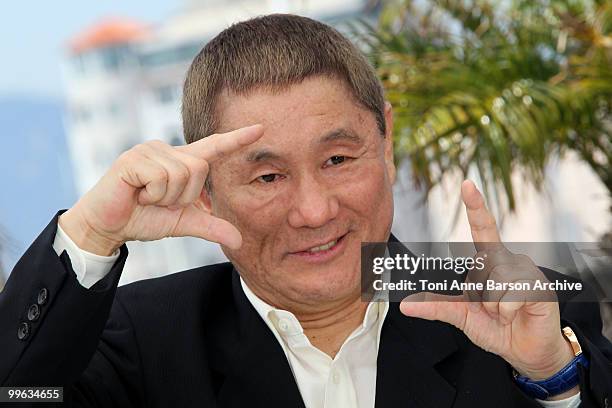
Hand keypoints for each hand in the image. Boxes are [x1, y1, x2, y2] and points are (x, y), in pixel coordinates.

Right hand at [59, 124, 263, 254]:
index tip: (261, 128)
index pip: (214, 147)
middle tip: (159, 201)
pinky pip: (161, 178)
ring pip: (182, 174)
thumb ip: (210, 227)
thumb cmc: (143, 219)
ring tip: (146, 197)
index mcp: (182, 162)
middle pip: (200, 169)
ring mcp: (149, 151)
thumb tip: (239, 241)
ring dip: (166, 197)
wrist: (107, 227)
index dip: (237, 139)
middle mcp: (167, 150)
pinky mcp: (133, 158)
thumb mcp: (183, 223)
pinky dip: (153, 195)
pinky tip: (137, 195)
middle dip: (184, 196)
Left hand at [399, 180, 576, 397]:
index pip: (482, 229)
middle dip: (479, 296)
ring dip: (494, 306)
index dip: (475, 206)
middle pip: (480, 267)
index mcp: (490, 262)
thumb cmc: (495, 327)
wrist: (525, 351)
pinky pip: (510, 297)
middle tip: (493, 309)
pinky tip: (518, 315)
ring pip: (494, 283)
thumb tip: (404, 306)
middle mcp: (509, 260)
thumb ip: (435, 307)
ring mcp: (527, 271)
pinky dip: (507, 313)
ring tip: (506, 313)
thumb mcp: (461, 315)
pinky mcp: (540, 287)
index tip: (467, 184)